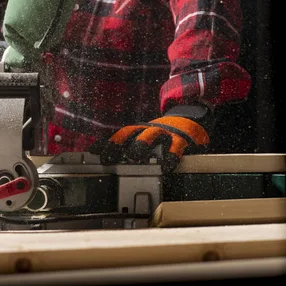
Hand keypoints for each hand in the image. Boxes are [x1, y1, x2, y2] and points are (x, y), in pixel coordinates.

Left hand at [89, 104, 211, 171]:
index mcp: (140, 130)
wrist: (192, 118)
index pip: (120, 134)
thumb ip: (130, 146)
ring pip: (151, 135)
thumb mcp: (146, 137)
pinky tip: (166, 167)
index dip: (107, 142)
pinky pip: (176, 147)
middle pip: (131, 133)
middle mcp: (150, 130)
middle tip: (108, 157)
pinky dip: (171, 157)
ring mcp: (165, 132)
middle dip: (118, 144)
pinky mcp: (182, 139)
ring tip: (134, 157)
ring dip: (141, 145)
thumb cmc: (164, 134)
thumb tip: (105, 156)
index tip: (94, 152)